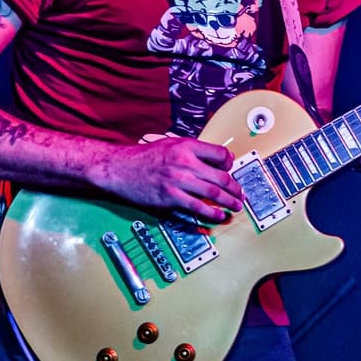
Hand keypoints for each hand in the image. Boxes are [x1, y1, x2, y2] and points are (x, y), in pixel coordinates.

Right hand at [97, 137, 241, 221]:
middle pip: (221, 176)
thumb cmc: (143, 157)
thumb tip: (215, 160)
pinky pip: (197, 207)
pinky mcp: (170, 197)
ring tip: (236, 206)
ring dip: (228, 201)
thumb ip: (192, 151)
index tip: (233, 171)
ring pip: (213, 192)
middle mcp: (185, 161)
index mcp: (186, 146)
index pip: (220, 154)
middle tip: (241, 195)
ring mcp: (178, 180)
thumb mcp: (170, 144)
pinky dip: (211, 213)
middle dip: (235, 188)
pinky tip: (219, 216)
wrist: (119, 168)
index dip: (231, 164)